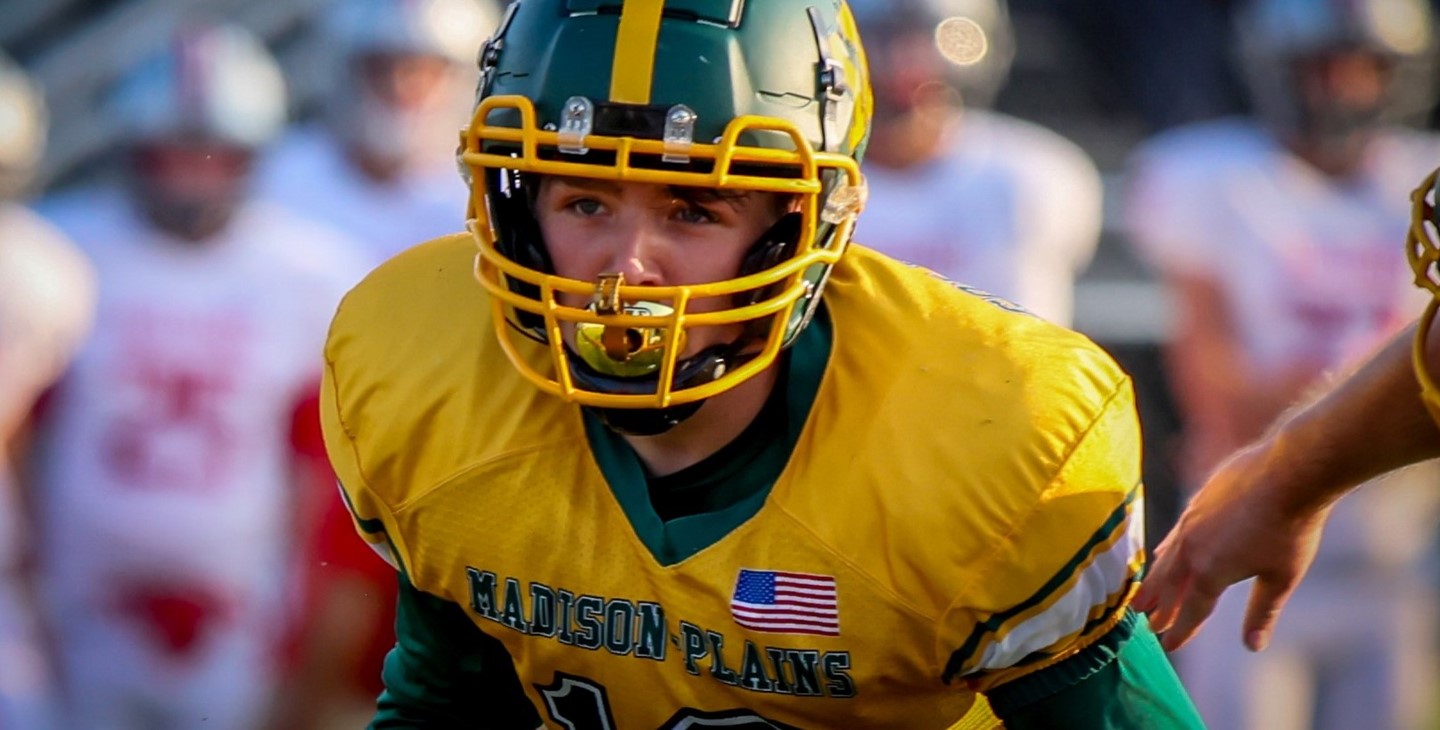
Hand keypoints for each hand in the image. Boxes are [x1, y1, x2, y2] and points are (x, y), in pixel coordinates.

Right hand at [1132, 441, 1330, 652]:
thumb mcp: (1281, 577)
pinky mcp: (1197, 502)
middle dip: (1158, 607)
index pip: (1191, 610)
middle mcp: (1192, 549)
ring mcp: (1191, 522)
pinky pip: (1174, 533)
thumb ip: (1261, 612)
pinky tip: (1161, 552)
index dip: (1180, 631)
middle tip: (1147, 625)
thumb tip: (1253, 646)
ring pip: (1167, 558)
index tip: (1168, 647)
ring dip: (1156, 581)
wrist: (1289, 472)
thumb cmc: (1290, 528)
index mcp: (1211, 572)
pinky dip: (1165, 549)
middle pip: (1170, 585)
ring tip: (1144, 595)